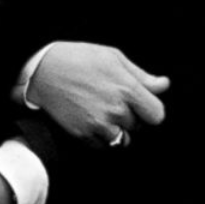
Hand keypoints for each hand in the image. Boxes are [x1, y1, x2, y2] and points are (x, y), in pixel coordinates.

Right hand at [24, 42, 169, 147]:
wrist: (41, 70)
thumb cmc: (78, 58)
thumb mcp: (112, 57)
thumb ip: (141, 75)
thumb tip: (163, 85)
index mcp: (127, 89)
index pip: (157, 115)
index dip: (150, 110)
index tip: (141, 105)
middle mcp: (116, 109)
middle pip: (138, 125)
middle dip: (130, 116)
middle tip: (112, 101)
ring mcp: (98, 124)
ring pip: (122, 139)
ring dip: (116, 129)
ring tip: (102, 113)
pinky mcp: (82, 134)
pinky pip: (102, 145)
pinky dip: (100, 137)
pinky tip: (91, 120)